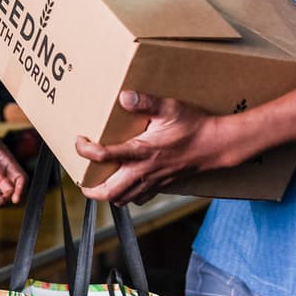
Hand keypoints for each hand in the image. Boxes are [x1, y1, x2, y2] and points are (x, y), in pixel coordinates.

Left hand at [75, 91, 223, 205]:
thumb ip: (145, 102)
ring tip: (98, 182)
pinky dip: (126, 196)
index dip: (85, 150)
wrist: (215, 145)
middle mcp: (144, 171)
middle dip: (91, 189)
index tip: (80, 141)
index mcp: (142, 151)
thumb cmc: (193, 125)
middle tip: (81, 179)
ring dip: (107, 194)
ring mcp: (153, 181)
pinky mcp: (161, 185)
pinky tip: (124, 183)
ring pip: (123, 199)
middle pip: (109, 191)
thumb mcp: (169, 108)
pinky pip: (139, 199)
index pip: (104, 156)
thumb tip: (123, 97)